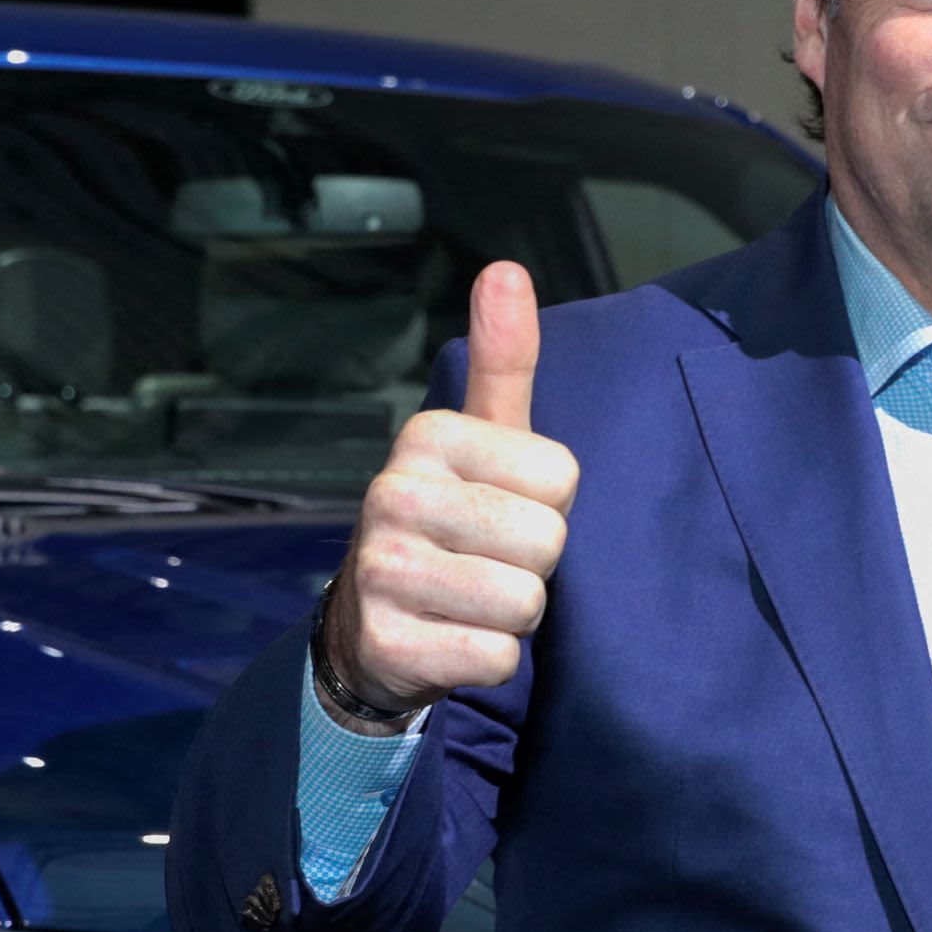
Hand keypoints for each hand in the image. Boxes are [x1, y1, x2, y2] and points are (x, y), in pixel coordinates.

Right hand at [320, 261, 577, 729]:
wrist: (370, 629)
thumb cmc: (451, 525)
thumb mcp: (481, 441)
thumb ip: (503, 362)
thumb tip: (507, 269)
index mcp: (425, 437)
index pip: (561, 478)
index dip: (545, 507)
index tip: (498, 512)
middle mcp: (393, 495)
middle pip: (546, 541)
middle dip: (531, 566)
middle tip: (483, 564)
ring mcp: (383, 571)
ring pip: (524, 603)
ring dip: (511, 616)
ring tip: (467, 603)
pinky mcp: (388, 644)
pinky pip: (496, 658)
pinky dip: (487, 662)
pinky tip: (450, 641)